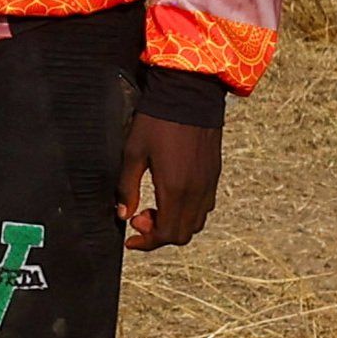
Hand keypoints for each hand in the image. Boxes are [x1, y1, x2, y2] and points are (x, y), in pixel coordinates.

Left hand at [119, 112, 219, 250]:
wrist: (190, 94)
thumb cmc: (158, 121)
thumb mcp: (133, 152)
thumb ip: (126, 187)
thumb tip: (122, 214)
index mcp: (175, 189)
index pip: (167, 235)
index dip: (147, 242)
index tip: (131, 238)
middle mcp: (196, 192)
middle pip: (183, 234)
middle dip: (159, 235)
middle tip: (139, 218)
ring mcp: (208, 184)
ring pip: (196, 223)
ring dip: (174, 224)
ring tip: (154, 206)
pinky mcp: (214, 174)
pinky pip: (205, 206)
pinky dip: (187, 212)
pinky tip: (171, 194)